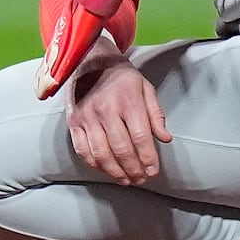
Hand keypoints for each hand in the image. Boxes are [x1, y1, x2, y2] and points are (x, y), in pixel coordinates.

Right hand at [66, 42, 172, 184]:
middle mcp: (105, 110)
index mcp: (127, 100)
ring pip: (101, 154)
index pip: (140, 137)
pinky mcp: (73, 122)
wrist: (89, 60)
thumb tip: (165, 139)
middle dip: (134, 168)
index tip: (154, 171)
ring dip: (115, 172)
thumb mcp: (145, 87)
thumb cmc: (121, 76)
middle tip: (142, 178)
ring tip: (127, 179)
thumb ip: (156, 114)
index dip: (148, 158)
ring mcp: (87, 117)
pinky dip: (95, 165)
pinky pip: (83, 150)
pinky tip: (107, 170)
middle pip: (121, 149)